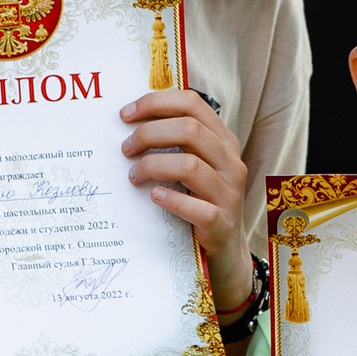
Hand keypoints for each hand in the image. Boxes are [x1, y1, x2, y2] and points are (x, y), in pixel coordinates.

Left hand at [121, 89, 254, 308]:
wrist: (226, 252)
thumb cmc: (201, 202)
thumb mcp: (196, 167)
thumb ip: (176, 143)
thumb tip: (130, 121)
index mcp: (223, 141)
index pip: (192, 104)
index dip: (155, 103)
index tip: (125, 114)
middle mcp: (231, 162)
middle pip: (189, 130)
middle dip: (148, 134)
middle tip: (125, 148)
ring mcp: (229, 194)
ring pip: (190, 166)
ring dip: (153, 166)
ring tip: (133, 175)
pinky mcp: (221, 224)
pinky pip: (196, 208)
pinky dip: (170, 200)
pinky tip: (153, 197)